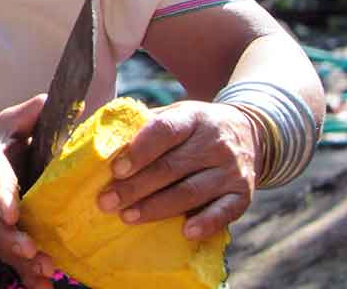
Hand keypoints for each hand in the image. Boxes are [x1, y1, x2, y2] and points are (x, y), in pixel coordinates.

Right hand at [0, 96, 59, 288]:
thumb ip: (25, 118)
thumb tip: (56, 102)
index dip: (0, 196)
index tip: (12, 212)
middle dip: (12, 240)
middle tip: (32, 251)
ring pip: (3, 248)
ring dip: (23, 263)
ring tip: (46, 272)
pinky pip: (10, 264)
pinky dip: (26, 278)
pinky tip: (42, 286)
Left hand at [95, 100, 258, 239]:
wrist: (248, 132)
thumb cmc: (193, 128)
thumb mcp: (173, 114)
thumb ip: (142, 126)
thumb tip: (97, 141)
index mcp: (193, 118)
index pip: (164, 131)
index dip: (139, 151)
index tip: (115, 170)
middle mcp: (215, 143)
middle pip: (172, 167)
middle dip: (136, 187)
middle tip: (106, 201)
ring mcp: (232, 170)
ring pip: (192, 192)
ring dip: (157, 207)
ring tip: (127, 217)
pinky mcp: (243, 194)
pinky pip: (225, 211)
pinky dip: (206, 223)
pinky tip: (185, 233)